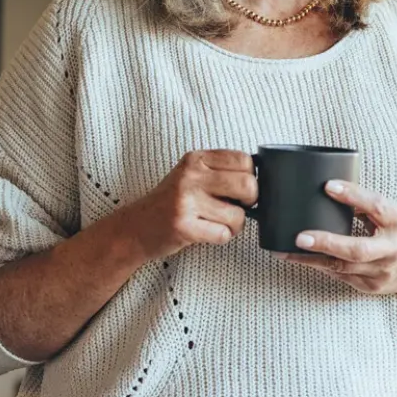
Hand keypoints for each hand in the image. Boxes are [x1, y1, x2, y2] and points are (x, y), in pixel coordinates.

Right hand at [126, 150, 256, 261]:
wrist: (136, 227)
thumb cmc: (171, 202)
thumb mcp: (192, 175)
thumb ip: (220, 171)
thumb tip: (261, 179)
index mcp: (197, 159)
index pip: (244, 160)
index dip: (251, 177)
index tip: (241, 189)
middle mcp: (191, 175)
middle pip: (248, 185)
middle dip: (250, 201)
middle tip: (237, 207)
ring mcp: (186, 200)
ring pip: (238, 215)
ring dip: (234, 225)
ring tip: (216, 223)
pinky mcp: (183, 225)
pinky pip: (223, 234)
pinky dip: (221, 237)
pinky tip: (206, 232)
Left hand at [280, 180, 396, 304]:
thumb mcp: (394, 214)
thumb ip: (367, 206)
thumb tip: (331, 190)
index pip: (376, 207)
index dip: (353, 196)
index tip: (328, 186)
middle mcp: (392, 250)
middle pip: (357, 249)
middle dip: (327, 243)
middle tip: (300, 236)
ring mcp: (382, 272)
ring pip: (342, 268)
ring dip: (311, 259)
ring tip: (285, 250)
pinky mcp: (371, 287)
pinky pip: (341, 276)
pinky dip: (320, 266)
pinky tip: (301, 259)